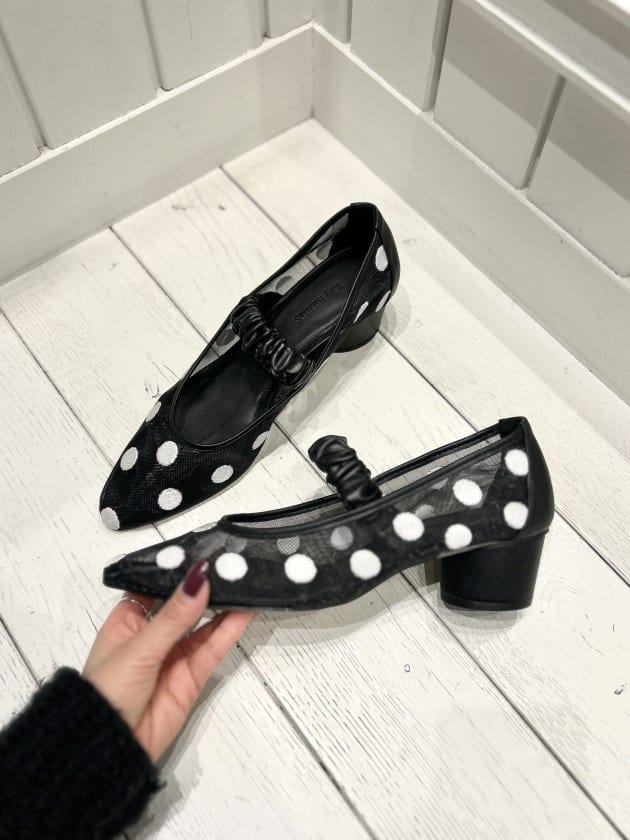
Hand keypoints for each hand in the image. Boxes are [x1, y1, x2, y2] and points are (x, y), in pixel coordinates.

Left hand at [82, 559, 255, 761]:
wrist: (110, 749)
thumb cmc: (107, 692)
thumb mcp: (139, 647)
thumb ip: (174, 615)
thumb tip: (199, 577)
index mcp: (128, 620)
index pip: (158, 586)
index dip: (180, 570)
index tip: (205, 551)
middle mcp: (153, 634)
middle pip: (186, 604)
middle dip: (207, 586)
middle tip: (234, 563)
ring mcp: (174, 655)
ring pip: (205, 624)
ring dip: (225, 604)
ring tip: (247, 581)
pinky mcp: (193, 676)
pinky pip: (214, 647)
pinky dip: (230, 629)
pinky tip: (245, 610)